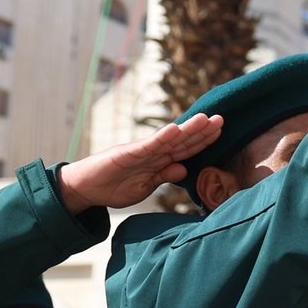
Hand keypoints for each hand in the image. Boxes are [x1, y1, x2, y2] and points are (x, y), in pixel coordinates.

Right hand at [57, 113, 223, 211]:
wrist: (86, 188)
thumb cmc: (115, 186)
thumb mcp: (147, 186)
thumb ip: (164, 176)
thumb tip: (184, 169)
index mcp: (159, 161)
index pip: (186, 150)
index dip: (203, 141)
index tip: (220, 132)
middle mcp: (153, 152)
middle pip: (182, 141)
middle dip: (202, 131)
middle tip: (221, 119)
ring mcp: (141, 151)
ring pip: (169, 140)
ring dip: (187, 129)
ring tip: (205, 119)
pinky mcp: (127, 153)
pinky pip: (148, 146)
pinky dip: (162, 138)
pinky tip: (175, 130)